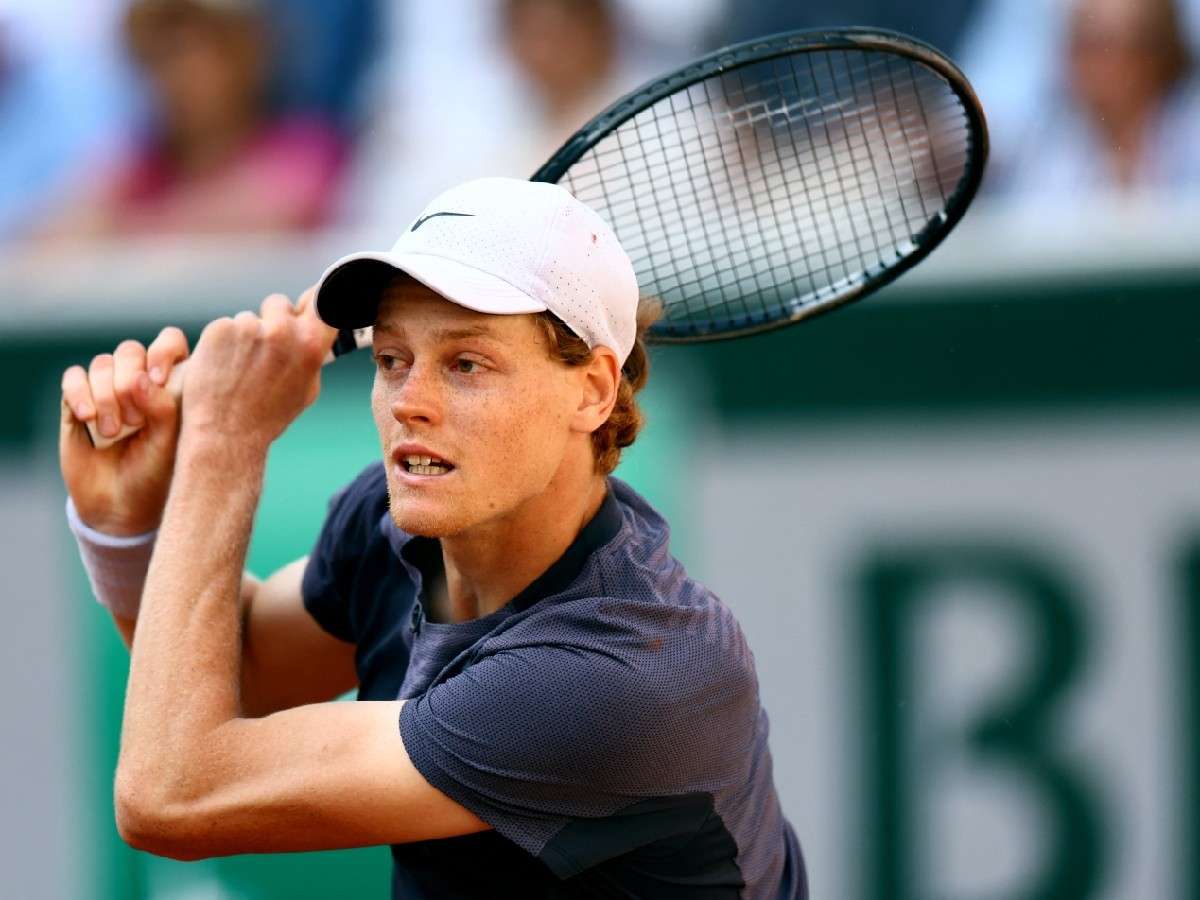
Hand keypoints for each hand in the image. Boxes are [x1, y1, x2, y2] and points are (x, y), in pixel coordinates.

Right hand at [60, 327, 189, 535]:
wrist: (121, 506)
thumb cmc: (157, 473)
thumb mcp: (170, 443)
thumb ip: (164, 407)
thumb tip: (140, 376)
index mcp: (172, 385)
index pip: (171, 343)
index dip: (164, 351)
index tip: (160, 379)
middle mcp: (139, 382)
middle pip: (131, 350)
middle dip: (129, 381)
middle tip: (136, 420)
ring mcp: (108, 390)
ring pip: (102, 363)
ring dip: (106, 395)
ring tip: (115, 431)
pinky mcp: (77, 402)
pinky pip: (73, 377)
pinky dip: (79, 393)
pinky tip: (88, 418)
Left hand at [179, 288, 335, 455]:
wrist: (226, 432)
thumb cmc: (269, 415)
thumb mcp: (307, 388)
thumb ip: (314, 353)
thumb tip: (316, 326)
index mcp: (310, 344)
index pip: (321, 301)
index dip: (315, 301)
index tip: (310, 301)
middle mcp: (282, 330)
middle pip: (279, 303)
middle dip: (273, 319)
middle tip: (264, 350)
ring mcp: (248, 327)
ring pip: (250, 318)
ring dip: (246, 335)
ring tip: (240, 368)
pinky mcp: (219, 329)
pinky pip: (226, 325)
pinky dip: (223, 342)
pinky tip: (223, 366)